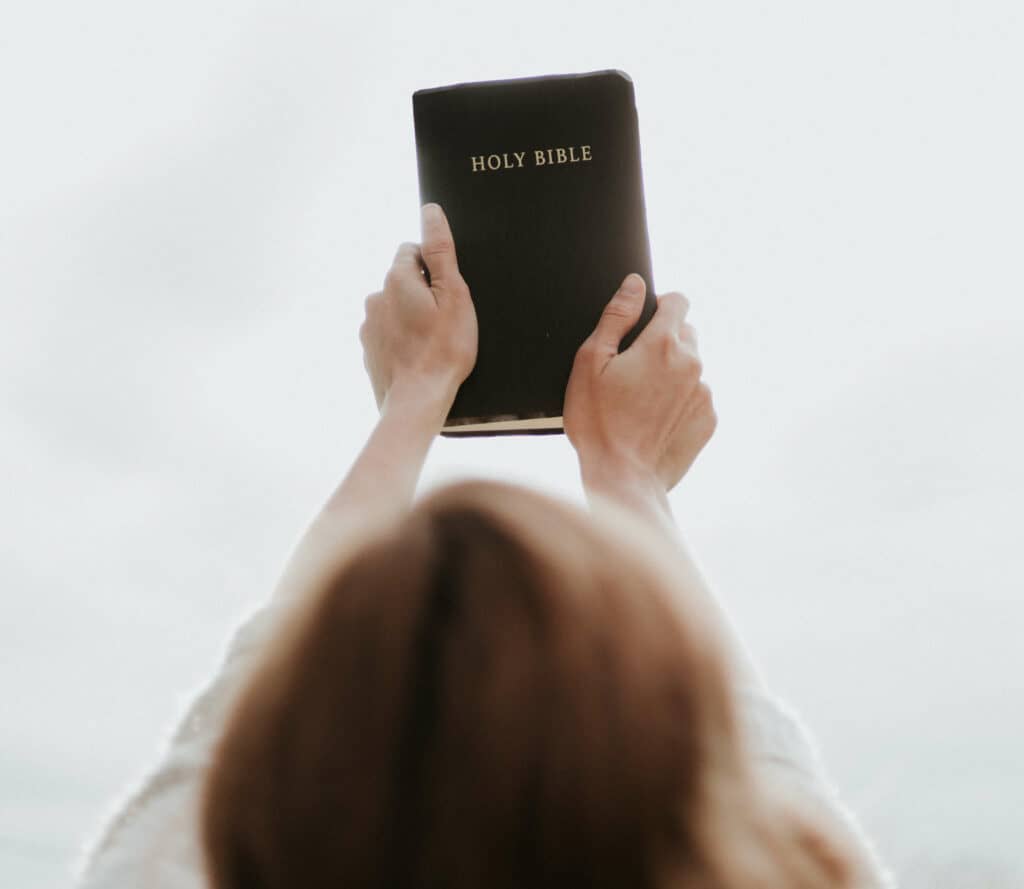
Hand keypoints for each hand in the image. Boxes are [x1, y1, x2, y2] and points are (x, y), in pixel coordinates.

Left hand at [359, 203, 477, 416]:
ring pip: (394, 309)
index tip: (447, 293)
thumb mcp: (453, 295)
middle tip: (444, 321)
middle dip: (421, 293)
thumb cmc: (443, 351)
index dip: (434, 268)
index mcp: (396, 279)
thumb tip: (430, 212)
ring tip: (431, 343)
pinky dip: (402, 340)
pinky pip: (388, 334)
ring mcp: (369, 326)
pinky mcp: (368, 350)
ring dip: (410, 317)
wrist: (417, 401)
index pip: (412, 251)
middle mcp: (375, 297)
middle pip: (402, 281)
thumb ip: (440, 251)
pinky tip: (418, 357)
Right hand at [564, 273, 716, 492]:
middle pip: (685, 333)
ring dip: (671, 374)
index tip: (642, 324)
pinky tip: (653, 421)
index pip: (677, 301)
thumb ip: (616, 317)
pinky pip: (696, 397)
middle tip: (632, 371)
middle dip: (662, 343)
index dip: (658, 306)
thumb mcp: (590, 363)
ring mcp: (704, 393)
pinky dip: (679, 402)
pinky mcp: (708, 420)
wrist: (623, 478)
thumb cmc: (599, 423)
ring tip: (640, 402)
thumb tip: (634, 285)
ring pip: (691, 367)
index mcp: (662, 344)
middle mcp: (692, 363)